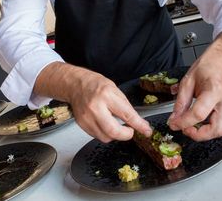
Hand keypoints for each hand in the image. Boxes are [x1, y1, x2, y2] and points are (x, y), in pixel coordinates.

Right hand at [34, 62, 151, 142]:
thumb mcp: (115, 90)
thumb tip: (138, 122)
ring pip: (106, 137)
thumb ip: (126, 107)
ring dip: (115, 135)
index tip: (146, 131)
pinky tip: (105, 123)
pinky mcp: (82, 124)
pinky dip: (105, 133)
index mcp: (106, 95)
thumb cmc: (96, 85)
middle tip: (130, 131)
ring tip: (115, 124)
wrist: (75, 85)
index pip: (126, 114)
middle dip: (126, 135)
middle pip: (113, 131)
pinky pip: (97, 136)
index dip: (139, 125)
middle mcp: (95, 107)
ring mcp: (87, 117)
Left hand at [168, 30, 221, 140]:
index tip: (173, 124)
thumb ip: (181, 101)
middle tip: (184, 129)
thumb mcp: (189, 80)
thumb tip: (174, 118)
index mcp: (215, 90)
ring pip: (220, 130)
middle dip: (198, 135)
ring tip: (190, 126)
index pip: (199, 114)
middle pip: (216, 130)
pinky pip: (219, 125)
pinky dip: (207, 128)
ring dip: (203, 133)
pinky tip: (197, 122)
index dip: (183, 122)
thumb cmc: (209, 65)